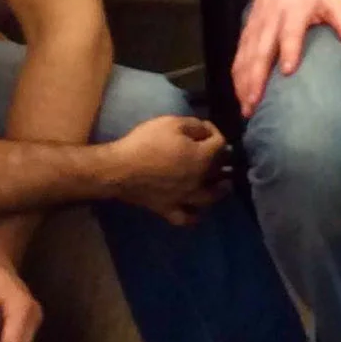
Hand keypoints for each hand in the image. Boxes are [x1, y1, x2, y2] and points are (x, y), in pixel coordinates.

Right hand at [112, 113, 232, 224]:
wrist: (119, 169)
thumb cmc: (146, 143)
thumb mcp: (171, 123)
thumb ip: (194, 125)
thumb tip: (206, 130)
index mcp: (202, 158)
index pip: (220, 144)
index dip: (215, 132)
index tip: (205, 128)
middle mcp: (199, 180)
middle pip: (219, 171)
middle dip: (222, 160)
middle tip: (219, 155)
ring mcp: (185, 197)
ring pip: (209, 198)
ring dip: (219, 190)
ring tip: (222, 185)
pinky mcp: (168, 209)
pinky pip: (186, 218)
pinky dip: (194, 216)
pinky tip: (196, 213)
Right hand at [233, 0, 340, 120]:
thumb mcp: (331, 0)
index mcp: (293, 13)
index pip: (290, 34)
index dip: (289, 52)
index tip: (288, 72)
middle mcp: (271, 22)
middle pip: (261, 52)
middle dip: (256, 78)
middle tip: (256, 103)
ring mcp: (255, 29)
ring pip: (246, 58)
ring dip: (243, 83)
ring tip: (246, 108)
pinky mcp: (245, 33)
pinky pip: (238, 57)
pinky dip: (237, 77)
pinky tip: (239, 96)